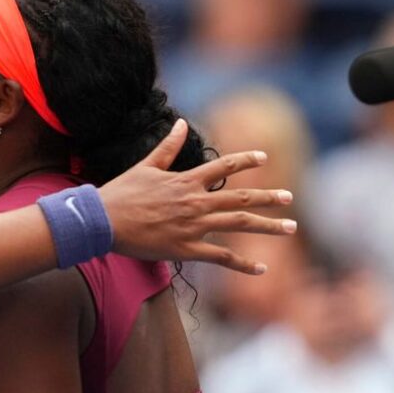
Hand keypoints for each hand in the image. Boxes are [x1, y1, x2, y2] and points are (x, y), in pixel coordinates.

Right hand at [100, 119, 295, 274]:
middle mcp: (195, 202)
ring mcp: (193, 226)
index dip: (246, 160)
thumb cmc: (120, 193)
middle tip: (290, 198)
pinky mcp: (186, 249)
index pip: (224, 166)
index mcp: (186, 181)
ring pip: (239, 225)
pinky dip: (242, 264)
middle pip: (241, 198)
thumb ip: (167, 146)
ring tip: (291, 228)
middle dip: (269, 197)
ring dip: (268, 226)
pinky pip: (221, 257)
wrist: (102, 221)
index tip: (264, 157)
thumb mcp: (145, 166)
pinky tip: (261, 269)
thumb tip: (181, 123)